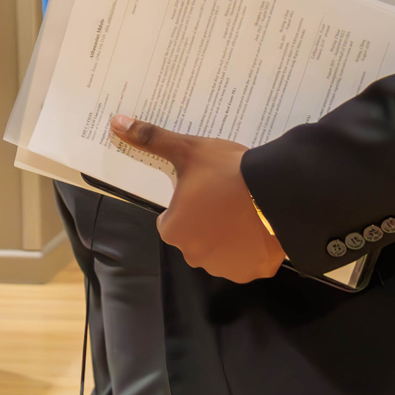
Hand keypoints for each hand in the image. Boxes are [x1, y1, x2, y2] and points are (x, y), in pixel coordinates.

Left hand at [111, 114, 286, 282]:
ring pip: (221, 251)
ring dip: (228, 237)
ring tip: (245, 212)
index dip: (187, 204)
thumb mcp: (187, 150)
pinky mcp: (253, 272)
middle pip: (195, 237)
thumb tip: (116, 122)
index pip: (171, 220)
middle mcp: (194, 255)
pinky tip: (259, 229)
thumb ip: (151, 139)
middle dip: (206, 223)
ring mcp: (226, 268)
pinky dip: (251, 250)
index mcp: (173, 230)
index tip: (204, 191)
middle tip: (225, 199)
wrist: (278, 193)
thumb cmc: (227, 172)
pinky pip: (246, 261)